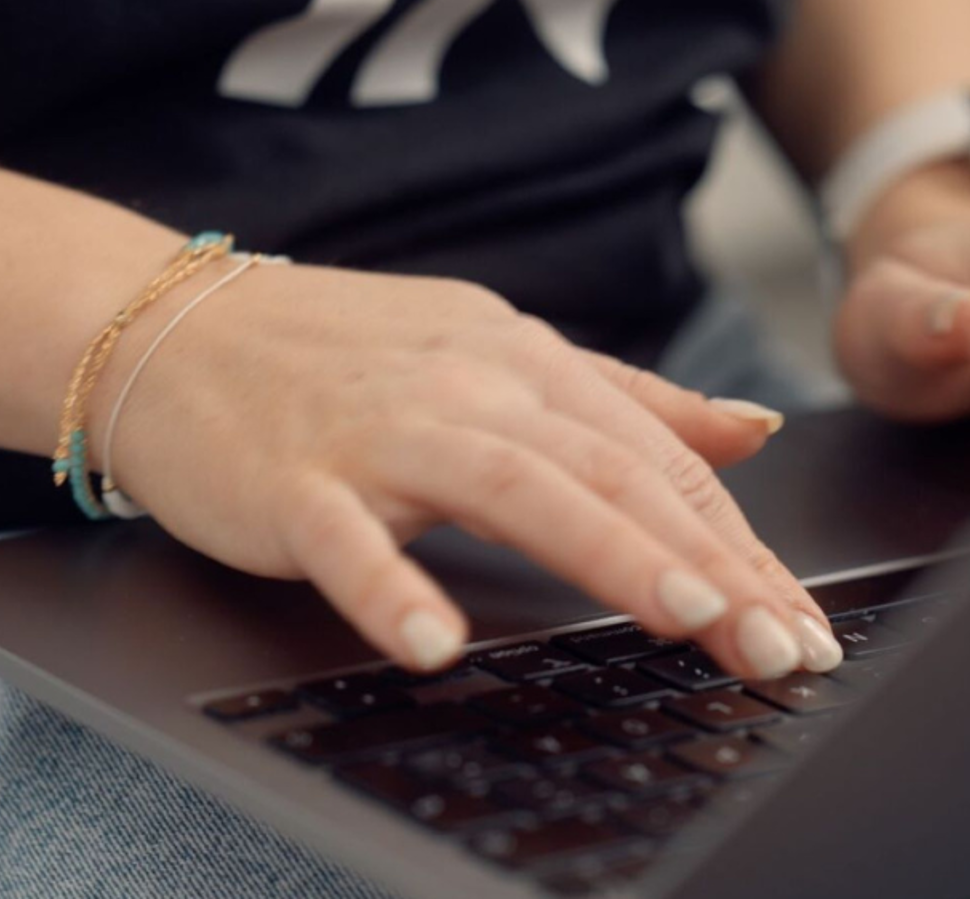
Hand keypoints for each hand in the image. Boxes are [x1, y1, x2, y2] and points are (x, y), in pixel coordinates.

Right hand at [94, 262, 843, 677]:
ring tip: (683, 618)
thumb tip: (752, 426)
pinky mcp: (292, 480)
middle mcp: (467, 386)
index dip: (739, 543)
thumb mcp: (495, 353)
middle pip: (609, 472)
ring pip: (511, 487)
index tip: (798, 619)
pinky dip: (390, 586)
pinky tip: (432, 642)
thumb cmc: (335, 354)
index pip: (656, 458)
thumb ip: (626, 399)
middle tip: (780, 642)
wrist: (170, 327)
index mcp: (522, 361)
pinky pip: (346, 538)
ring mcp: (378, 431)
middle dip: (710, 562)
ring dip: (605, 551)